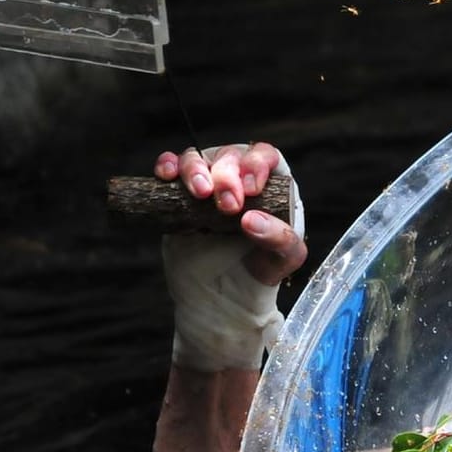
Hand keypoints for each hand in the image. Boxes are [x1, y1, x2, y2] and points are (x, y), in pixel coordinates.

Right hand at [154, 143, 306, 284]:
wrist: (225, 295)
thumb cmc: (261, 270)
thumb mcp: (285, 259)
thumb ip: (280, 239)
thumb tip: (251, 219)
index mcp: (271, 187)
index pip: (265, 156)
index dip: (257, 163)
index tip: (252, 189)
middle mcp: (239, 180)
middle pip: (230, 156)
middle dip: (227, 175)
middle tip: (228, 206)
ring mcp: (208, 185)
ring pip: (197, 158)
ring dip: (195, 169)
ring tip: (201, 193)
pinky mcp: (181, 196)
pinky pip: (171, 168)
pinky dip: (167, 165)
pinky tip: (167, 175)